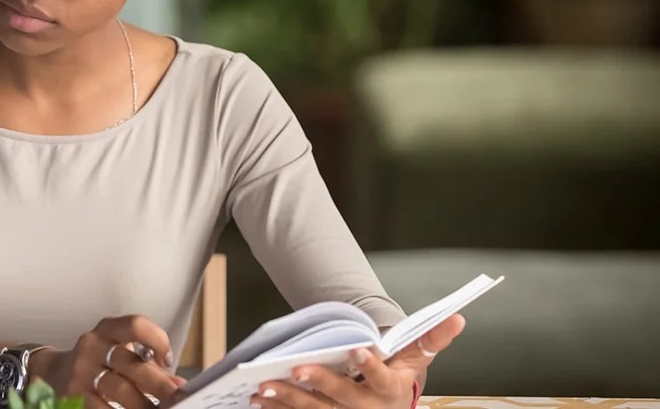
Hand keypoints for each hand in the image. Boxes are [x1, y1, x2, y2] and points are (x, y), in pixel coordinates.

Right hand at [32, 315, 184, 408]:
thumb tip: (177, 384)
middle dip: (159, 384)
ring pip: (119, 389)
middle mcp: (92, 346)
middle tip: (177, 399)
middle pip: (131, 363)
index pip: (135, 325)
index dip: (157, 340)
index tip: (168, 361)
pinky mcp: (73, 395)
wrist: (53, 372)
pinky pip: (103, 408)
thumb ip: (145, 362)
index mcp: (107, 330)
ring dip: (144, 405)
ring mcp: (81, 371)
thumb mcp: (116, 351)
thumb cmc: (97, 361)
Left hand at [251, 313, 465, 408]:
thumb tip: (458, 317)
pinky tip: (258, 400)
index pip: (382, 378)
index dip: (371, 365)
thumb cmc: (398, 375)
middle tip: (296, 369)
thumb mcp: (416, 358)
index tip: (358, 349)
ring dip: (288, 400)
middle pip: (341, 399)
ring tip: (265, 386)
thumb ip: (432, 338)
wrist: (387, 408)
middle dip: (319, 384)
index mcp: (390, 391)